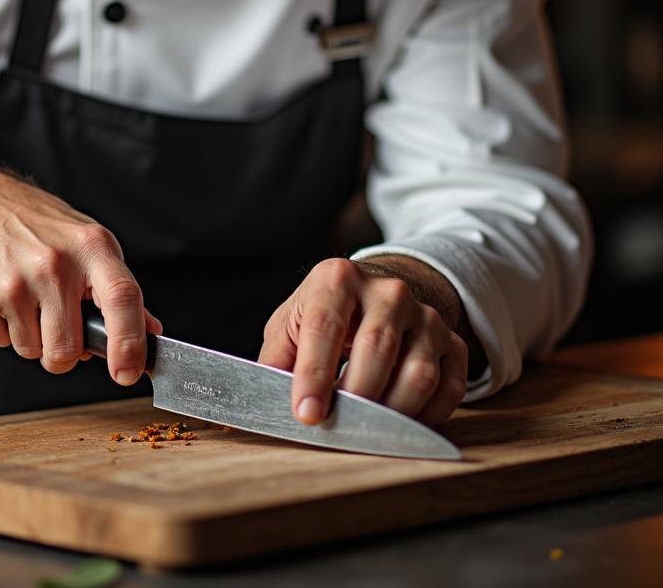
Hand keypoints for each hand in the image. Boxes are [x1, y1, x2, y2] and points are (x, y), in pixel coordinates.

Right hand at [0, 164, 159, 385]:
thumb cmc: (34, 222)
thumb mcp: (85, 240)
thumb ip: (118, 287)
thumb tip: (152, 331)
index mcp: (89, 246)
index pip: (122, 298)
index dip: (130, 343)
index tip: (128, 373)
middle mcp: (53, 263)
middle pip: (68, 350)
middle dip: (64, 351)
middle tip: (56, 322)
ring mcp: (14, 280)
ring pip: (34, 352)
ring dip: (32, 338)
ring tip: (25, 298)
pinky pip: (4, 342)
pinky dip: (5, 328)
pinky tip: (2, 294)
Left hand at [260, 257, 469, 429]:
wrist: (375, 294)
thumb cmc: (324, 316)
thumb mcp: (291, 325)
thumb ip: (276, 361)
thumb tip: (255, 405)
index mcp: (337, 278)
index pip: (326, 328)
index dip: (315, 374)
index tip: (307, 414)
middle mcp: (388, 291)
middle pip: (377, 350)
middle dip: (356, 397)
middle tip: (339, 428)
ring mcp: (426, 316)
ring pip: (418, 373)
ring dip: (392, 411)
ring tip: (367, 429)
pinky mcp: (453, 342)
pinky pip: (450, 389)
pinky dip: (426, 416)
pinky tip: (400, 423)